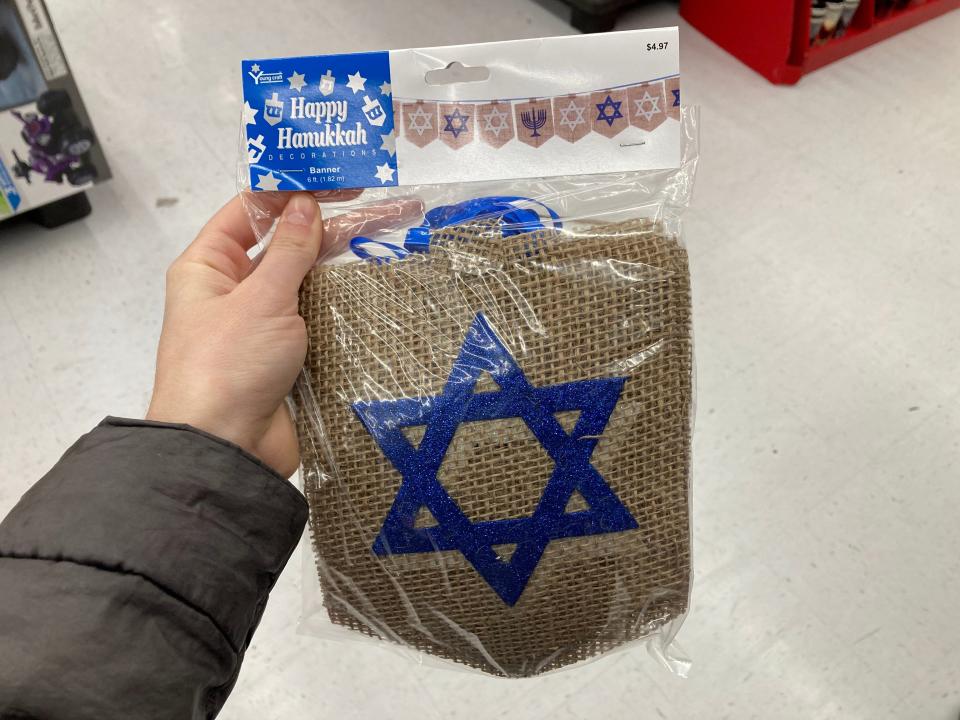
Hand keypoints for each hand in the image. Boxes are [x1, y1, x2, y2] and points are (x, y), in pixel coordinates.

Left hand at [147, 191, 423, 476]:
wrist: (226, 452)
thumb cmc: (228, 365)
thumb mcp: (260, 299)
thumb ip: (289, 251)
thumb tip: (306, 205)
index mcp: (209, 267)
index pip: (249, 212)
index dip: (292, 190)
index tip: (339, 179)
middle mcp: (233, 291)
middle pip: (284, 245)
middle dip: (330, 226)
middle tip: (384, 206)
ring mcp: (263, 326)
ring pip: (306, 283)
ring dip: (342, 264)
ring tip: (393, 241)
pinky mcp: (288, 357)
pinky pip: (317, 320)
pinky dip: (342, 305)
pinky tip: (380, 290)